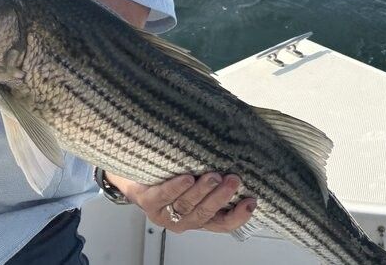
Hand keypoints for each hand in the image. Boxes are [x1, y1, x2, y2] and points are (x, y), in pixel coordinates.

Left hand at [116, 172, 256, 233]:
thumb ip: (212, 182)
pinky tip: (187, 178)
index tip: (251, 201)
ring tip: (213, 176)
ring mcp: (164, 213)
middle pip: (205, 213)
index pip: (222, 223)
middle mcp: (182, 220)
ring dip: (201, 191)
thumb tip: (240, 162)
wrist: (134, 178)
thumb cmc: (168, 179)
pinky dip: (176, 187)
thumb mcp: (195, 183)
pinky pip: (163, 195)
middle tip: (233, 181)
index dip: (238, 216)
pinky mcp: (147, 202)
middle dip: (220, 197)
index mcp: (198, 217)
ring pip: (186, 205)